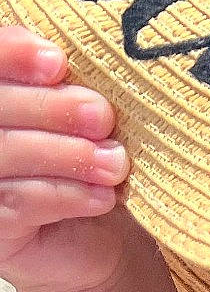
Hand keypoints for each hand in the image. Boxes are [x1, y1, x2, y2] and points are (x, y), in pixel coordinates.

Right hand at [0, 25, 132, 291]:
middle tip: (101, 117)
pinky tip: (104, 196)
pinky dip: (66, 194)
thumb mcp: (83, 116)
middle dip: (50, 108)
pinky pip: (19, 202)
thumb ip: (69, 84)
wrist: (100, 238)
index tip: (57, 62)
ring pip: (5, 153)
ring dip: (66, 155)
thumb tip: (70, 60)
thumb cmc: (89, 161)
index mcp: (0, 92)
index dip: (11, 53)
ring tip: (115, 162)